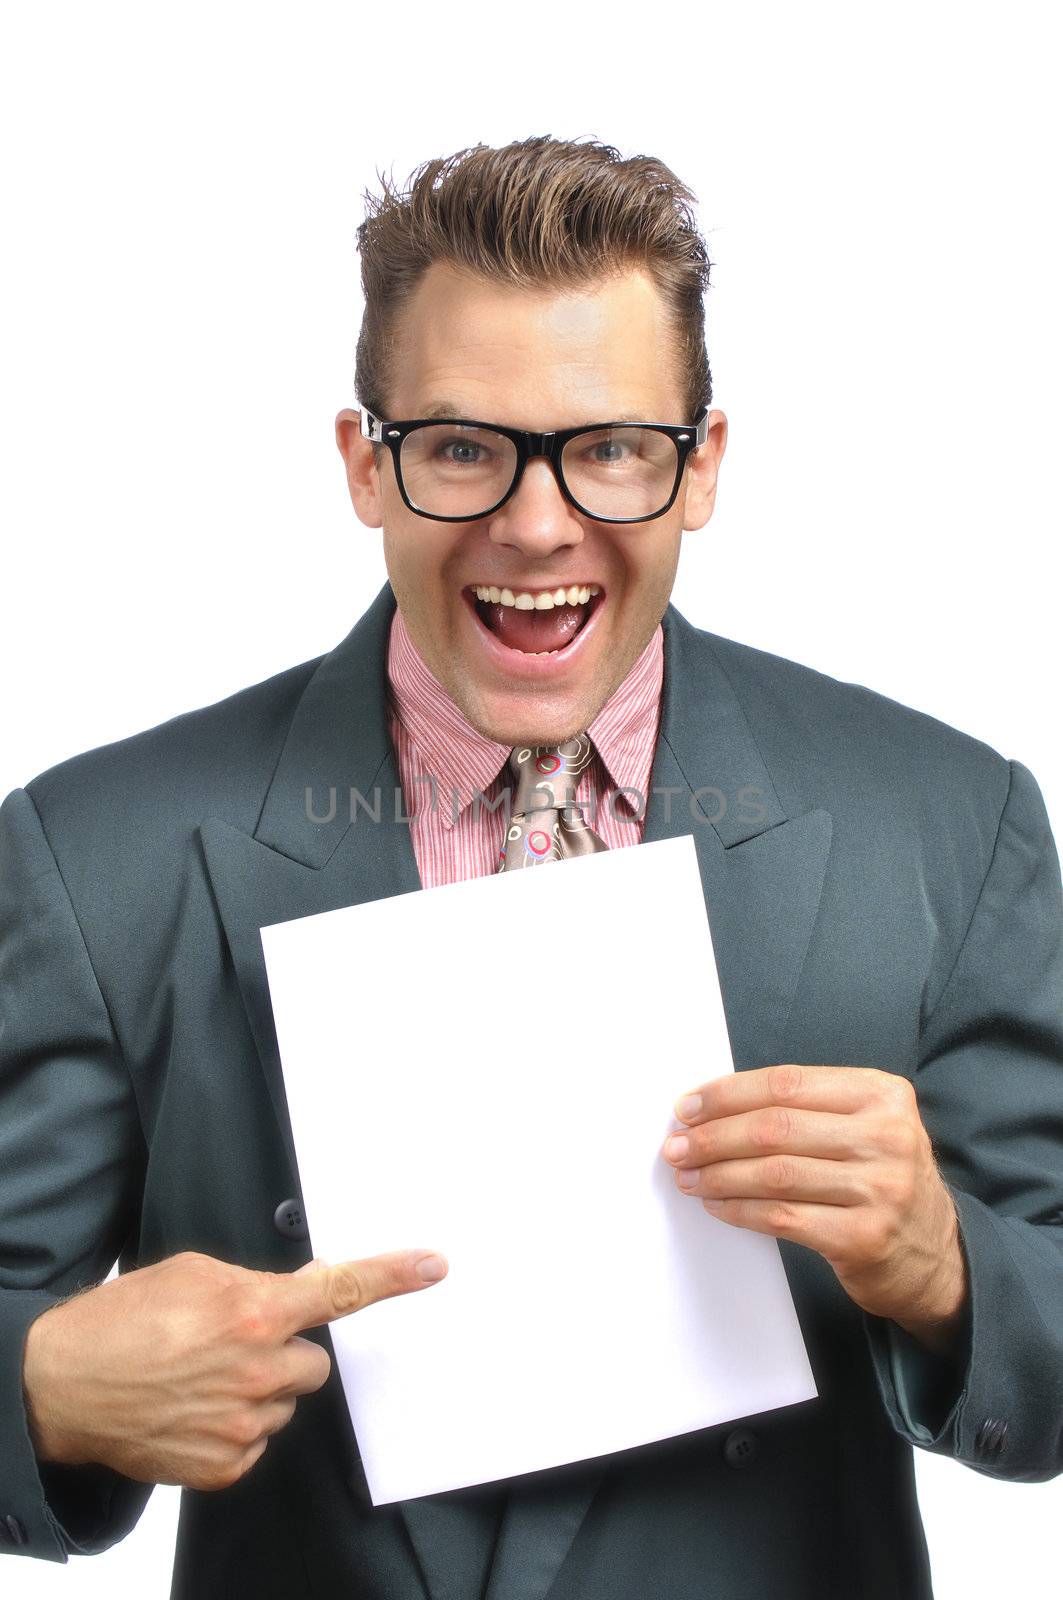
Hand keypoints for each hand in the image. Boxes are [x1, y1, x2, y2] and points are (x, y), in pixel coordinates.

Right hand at [21, 1246, 447, 1490]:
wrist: (62, 1384)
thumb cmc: (120, 1321)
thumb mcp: (193, 1273)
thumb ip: (256, 1281)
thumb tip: (304, 1284)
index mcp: (254, 1311)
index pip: (340, 1291)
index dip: (392, 1276)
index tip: (432, 1266)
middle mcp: (258, 1369)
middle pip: (313, 1363)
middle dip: (286, 1352)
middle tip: (235, 1346)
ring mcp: (243, 1424)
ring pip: (284, 1403)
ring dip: (259, 1391)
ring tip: (200, 1377)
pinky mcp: (225, 1465)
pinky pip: (258, 1441)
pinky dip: (235, 1427)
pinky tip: (194, 1409)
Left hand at [662, 1064, 967, 1350]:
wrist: (935, 1256)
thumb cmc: (880, 1180)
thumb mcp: (864, 1127)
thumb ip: (806, 1110)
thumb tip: (713, 1108)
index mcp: (882, 1094)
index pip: (787, 1083)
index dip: (728, 1094)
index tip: (688, 1107)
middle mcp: (886, 1136)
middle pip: (775, 1127)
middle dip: (713, 1136)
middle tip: (676, 1145)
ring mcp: (880, 1188)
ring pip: (774, 1173)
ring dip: (718, 1174)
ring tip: (688, 1176)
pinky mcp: (864, 1237)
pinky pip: (782, 1217)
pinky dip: (739, 1209)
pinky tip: (717, 1204)